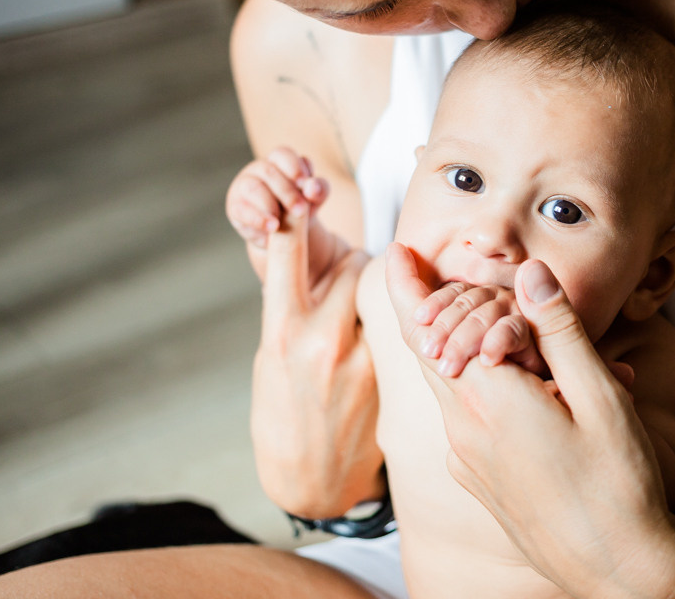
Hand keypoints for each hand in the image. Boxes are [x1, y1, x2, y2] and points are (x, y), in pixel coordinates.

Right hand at [227, 146, 345, 287]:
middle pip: (269, 172)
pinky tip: (272, 228)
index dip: (294, 167)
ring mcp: (243, 186)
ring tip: (283, 223)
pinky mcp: (235, 207)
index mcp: (278, 161)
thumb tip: (312, 188)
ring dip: (270, 205)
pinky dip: (258, 219)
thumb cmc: (298, 207)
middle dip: (287, 192)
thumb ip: (319, 189)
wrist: (281, 234)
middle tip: (301, 211)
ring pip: (253, 188)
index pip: (282, 154)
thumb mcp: (314, 199)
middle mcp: (258, 169)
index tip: (304, 184)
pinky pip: (242, 210)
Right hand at [251, 202, 383, 518]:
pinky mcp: (387, 376)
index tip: (297, 197)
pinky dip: (398, 322)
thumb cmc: (280, 413)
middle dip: (354, 260)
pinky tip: (405, 330)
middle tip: (355, 265)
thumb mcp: (269, 358)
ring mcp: (358, 359)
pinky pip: (396, 329)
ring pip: (380, 295)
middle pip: (352, 267)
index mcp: (281, 331)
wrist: (308, 477)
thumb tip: (308, 273)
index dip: (293, 220)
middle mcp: (320, 340)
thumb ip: (292, 314)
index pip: (286, 255)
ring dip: (379, 288)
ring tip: (376, 298)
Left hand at [386, 244, 674, 597]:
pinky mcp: (478, 482)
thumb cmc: (620, 484)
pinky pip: (468, 419)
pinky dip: (486, 388)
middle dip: (436, 309)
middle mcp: (463, 431)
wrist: (622, 573)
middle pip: (430, 352)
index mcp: (488, 402)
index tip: (398, 250)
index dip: (410, 287)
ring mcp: (467, 461)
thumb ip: (559, 330)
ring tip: (512, 333)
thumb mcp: (600, 397)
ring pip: (450, 385)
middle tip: (457, 278)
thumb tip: (529, 273)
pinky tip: (537, 390)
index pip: (430, 328)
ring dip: (467, 349)